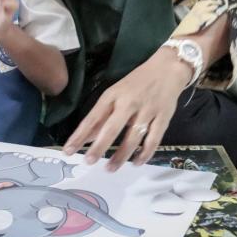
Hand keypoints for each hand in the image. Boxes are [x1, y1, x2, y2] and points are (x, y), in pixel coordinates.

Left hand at [62, 47, 192, 170]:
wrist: (167, 68)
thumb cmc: (136, 83)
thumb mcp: (115, 94)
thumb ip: (102, 116)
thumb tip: (86, 137)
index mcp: (113, 95)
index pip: (93, 118)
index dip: (80, 135)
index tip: (68, 150)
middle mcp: (128, 103)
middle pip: (112, 128)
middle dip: (99, 146)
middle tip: (88, 161)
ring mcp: (147, 110)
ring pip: (133, 137)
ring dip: (121, 155)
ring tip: (110, 168)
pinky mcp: (163, 117)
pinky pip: (153, 139)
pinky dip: (145, 153)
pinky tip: (137, 163)